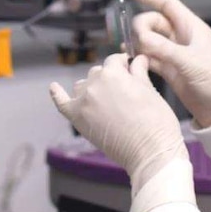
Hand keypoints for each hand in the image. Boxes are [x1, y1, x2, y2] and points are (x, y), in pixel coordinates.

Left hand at [49, 54, 186, 189]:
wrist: (150, 152)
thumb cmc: (156, 122)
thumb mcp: (150, 91)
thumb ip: (139, 72)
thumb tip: (138, 59)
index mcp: (113, 73)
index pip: (114, 61)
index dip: (123, 65)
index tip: (129, 69)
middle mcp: (94, 84)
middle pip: (98, 73)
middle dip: (109, 78)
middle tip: (123, 92)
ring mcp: (83, 102)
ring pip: (82, 86)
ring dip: (91, 88)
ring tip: (105, 100)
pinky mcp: (77, 120)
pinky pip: (62, 103)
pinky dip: (57, 94)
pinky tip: (54, 87)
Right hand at [120, 0, 210, 127]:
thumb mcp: (191, 63)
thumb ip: (165, 49)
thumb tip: (140, 38)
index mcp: (191, 27)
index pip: (165, 3)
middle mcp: (182, 37)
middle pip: (153, 21)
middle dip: (141, 28)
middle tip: (140, 45)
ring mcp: (175, 53)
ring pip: (149, 39)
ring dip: (138, 43)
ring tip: (132, 55)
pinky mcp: (170, 70)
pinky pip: (149, 57)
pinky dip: (140, 57)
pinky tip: (130, 61)